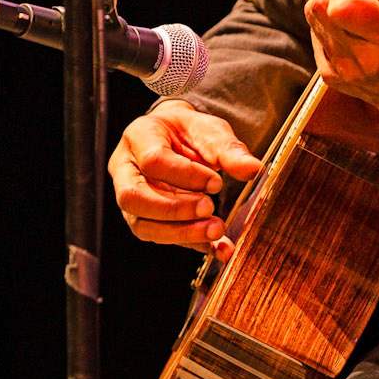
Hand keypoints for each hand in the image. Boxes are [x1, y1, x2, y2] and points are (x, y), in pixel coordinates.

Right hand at [109, 101, 263, 262]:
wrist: (179, 141)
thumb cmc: (189, 133)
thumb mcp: (211, 131)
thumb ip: (229, 150)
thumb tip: (253, 169)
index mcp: (138, 137)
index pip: (152, 160)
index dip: (185, 175)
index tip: (216, 183)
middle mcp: (125, 169)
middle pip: (134, 197)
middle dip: (174, 209)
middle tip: (210, 208)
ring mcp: (131, 197)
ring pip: (142, 225)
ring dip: (181, 233)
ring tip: (216, 230)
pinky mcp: (144, 219)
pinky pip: (161, 238)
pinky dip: (192, 244)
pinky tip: (219, 247)